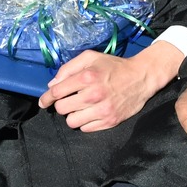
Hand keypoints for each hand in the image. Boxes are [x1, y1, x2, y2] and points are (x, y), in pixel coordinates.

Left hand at [41, 40, 183, 131]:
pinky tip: (91, 113)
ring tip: (81, 107)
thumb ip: (69, 68)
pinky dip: (85, 122)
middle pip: (62, 108)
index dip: (47, 97)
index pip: (57, 92)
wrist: (141, 77)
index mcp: (87, 77)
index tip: (44, 101)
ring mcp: (102, 110)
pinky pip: (85, 129)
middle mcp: (93, 94)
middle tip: (70, 99)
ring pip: (71, 122)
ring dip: (73, 115)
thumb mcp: (91, 58)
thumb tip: (52, 84)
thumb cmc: (114, 66)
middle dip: (62, 104)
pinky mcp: (110, 121)